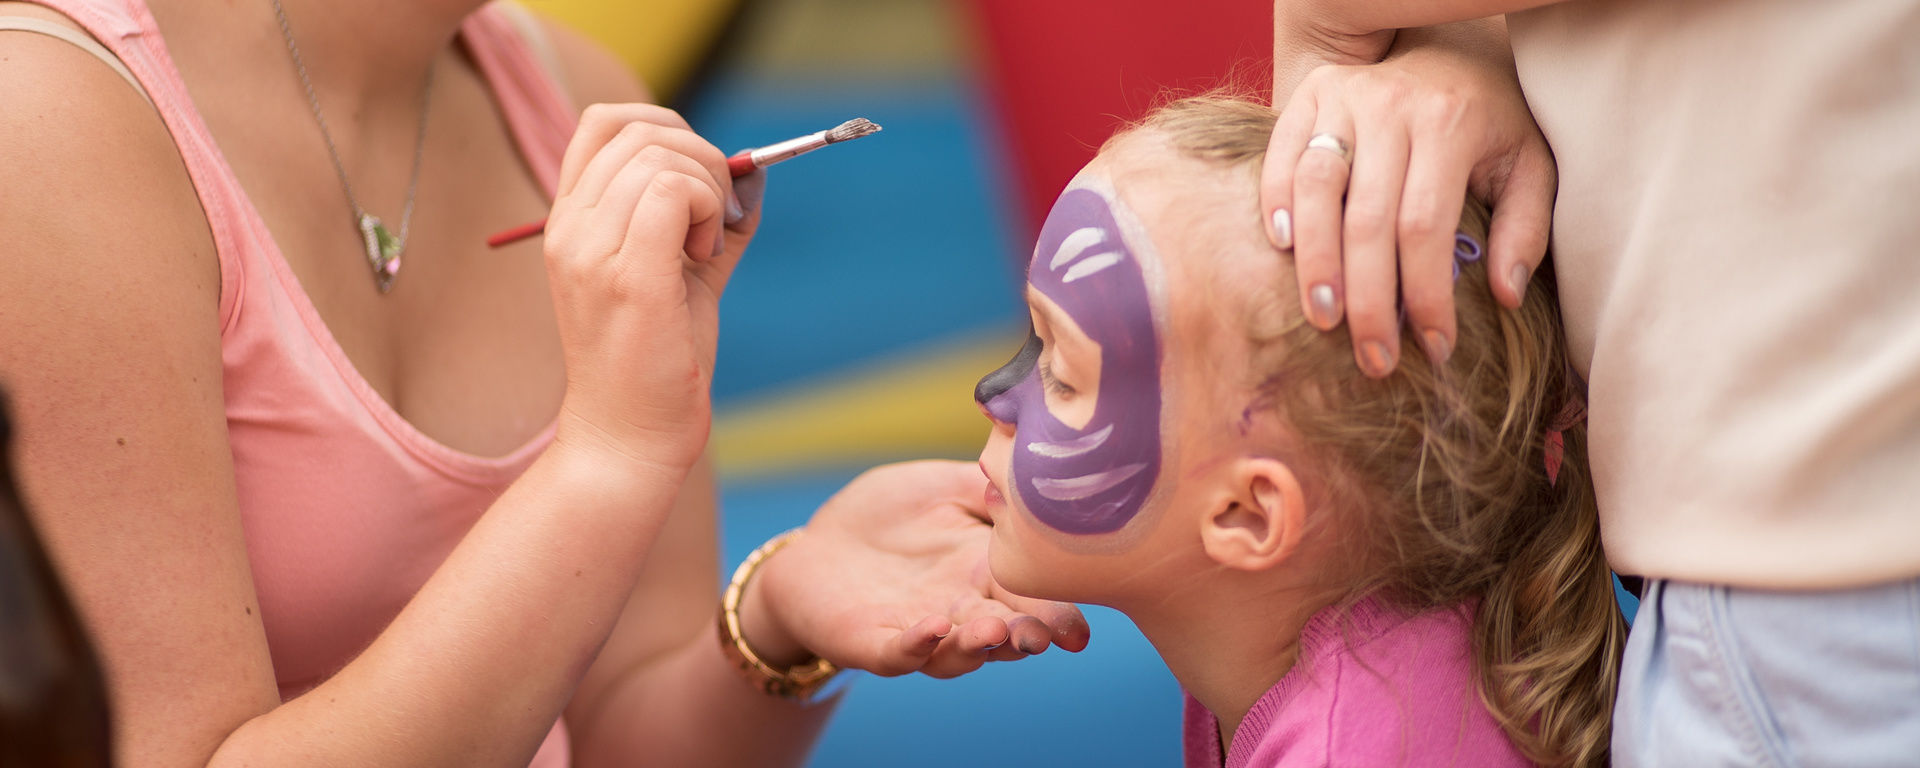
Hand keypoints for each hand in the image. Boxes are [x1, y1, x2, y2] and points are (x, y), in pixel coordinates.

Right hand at [543, 104, 764, 476]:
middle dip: (701, 156)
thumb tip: (757, 168)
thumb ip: (715, 218)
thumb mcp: (687, 274)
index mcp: (571, 221)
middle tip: (717, 218)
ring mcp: (590, 249)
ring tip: (707, 247)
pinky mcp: (626, 276)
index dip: (667, 128)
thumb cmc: (657, 361)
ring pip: (660, 156)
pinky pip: (672, 190)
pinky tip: (707, 256)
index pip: (605, 122)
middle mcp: (568, 227)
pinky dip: (708, 208)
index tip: (701, 179)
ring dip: (708, 188)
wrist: (628, 438)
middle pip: (639, 130)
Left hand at [742, 461, 1090, 678]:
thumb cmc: (890, 514)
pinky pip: (898, 653)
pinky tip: (931, 630)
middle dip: (1028, 638)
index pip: (1034, 600)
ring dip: (977, 646)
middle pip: (1005, 636)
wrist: (819, 545)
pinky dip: (915, 646)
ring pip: (957, 654)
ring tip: (994, 631)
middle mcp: (962, 610)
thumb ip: (993, 485)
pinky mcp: (874, 643)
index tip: (1080, 628)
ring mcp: (919, 631)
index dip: (1060, 616)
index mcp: (988, 573)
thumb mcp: (947, 485)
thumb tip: (1040, 472)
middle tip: (1045, 637)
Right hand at [1260, 22, 1554, 375]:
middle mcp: (1392, 106)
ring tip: (1323, 319)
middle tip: (1374, 358)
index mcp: (1449, 123)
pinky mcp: (1311, 93)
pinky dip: (1276, 202)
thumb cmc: (1493, 119)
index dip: (1425, 296)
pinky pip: (1282, 154)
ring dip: (1316, 261)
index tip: (1433, 349)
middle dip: (1369, 300)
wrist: (1455, 47)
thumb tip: (1505, 295)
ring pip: (1318, 187)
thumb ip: (1525, 228)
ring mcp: (1345, 96)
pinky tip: (1285, 249)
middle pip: (1368, 219)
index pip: (1426, 228)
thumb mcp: (1529, 165)